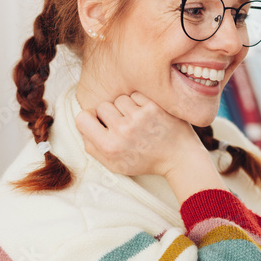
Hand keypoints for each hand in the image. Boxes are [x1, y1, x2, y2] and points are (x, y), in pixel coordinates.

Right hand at [75, 92, 200, 177]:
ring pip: (120, 99)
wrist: (179, 158)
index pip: (82, 118)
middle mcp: (123, 130)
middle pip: (102, 106)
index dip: (90, 119)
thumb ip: (93, 147)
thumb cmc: (145, 161)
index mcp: (109, 146)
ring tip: (138, 121)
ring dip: (126, 107)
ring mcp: (139, 117)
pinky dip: (140, 102)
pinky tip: (148, 115)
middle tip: (124, 126)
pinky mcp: (154, 106)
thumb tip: (82, 126)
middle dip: (111, 114)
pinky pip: (136, 95)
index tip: (99, 122)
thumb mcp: (115, 165)